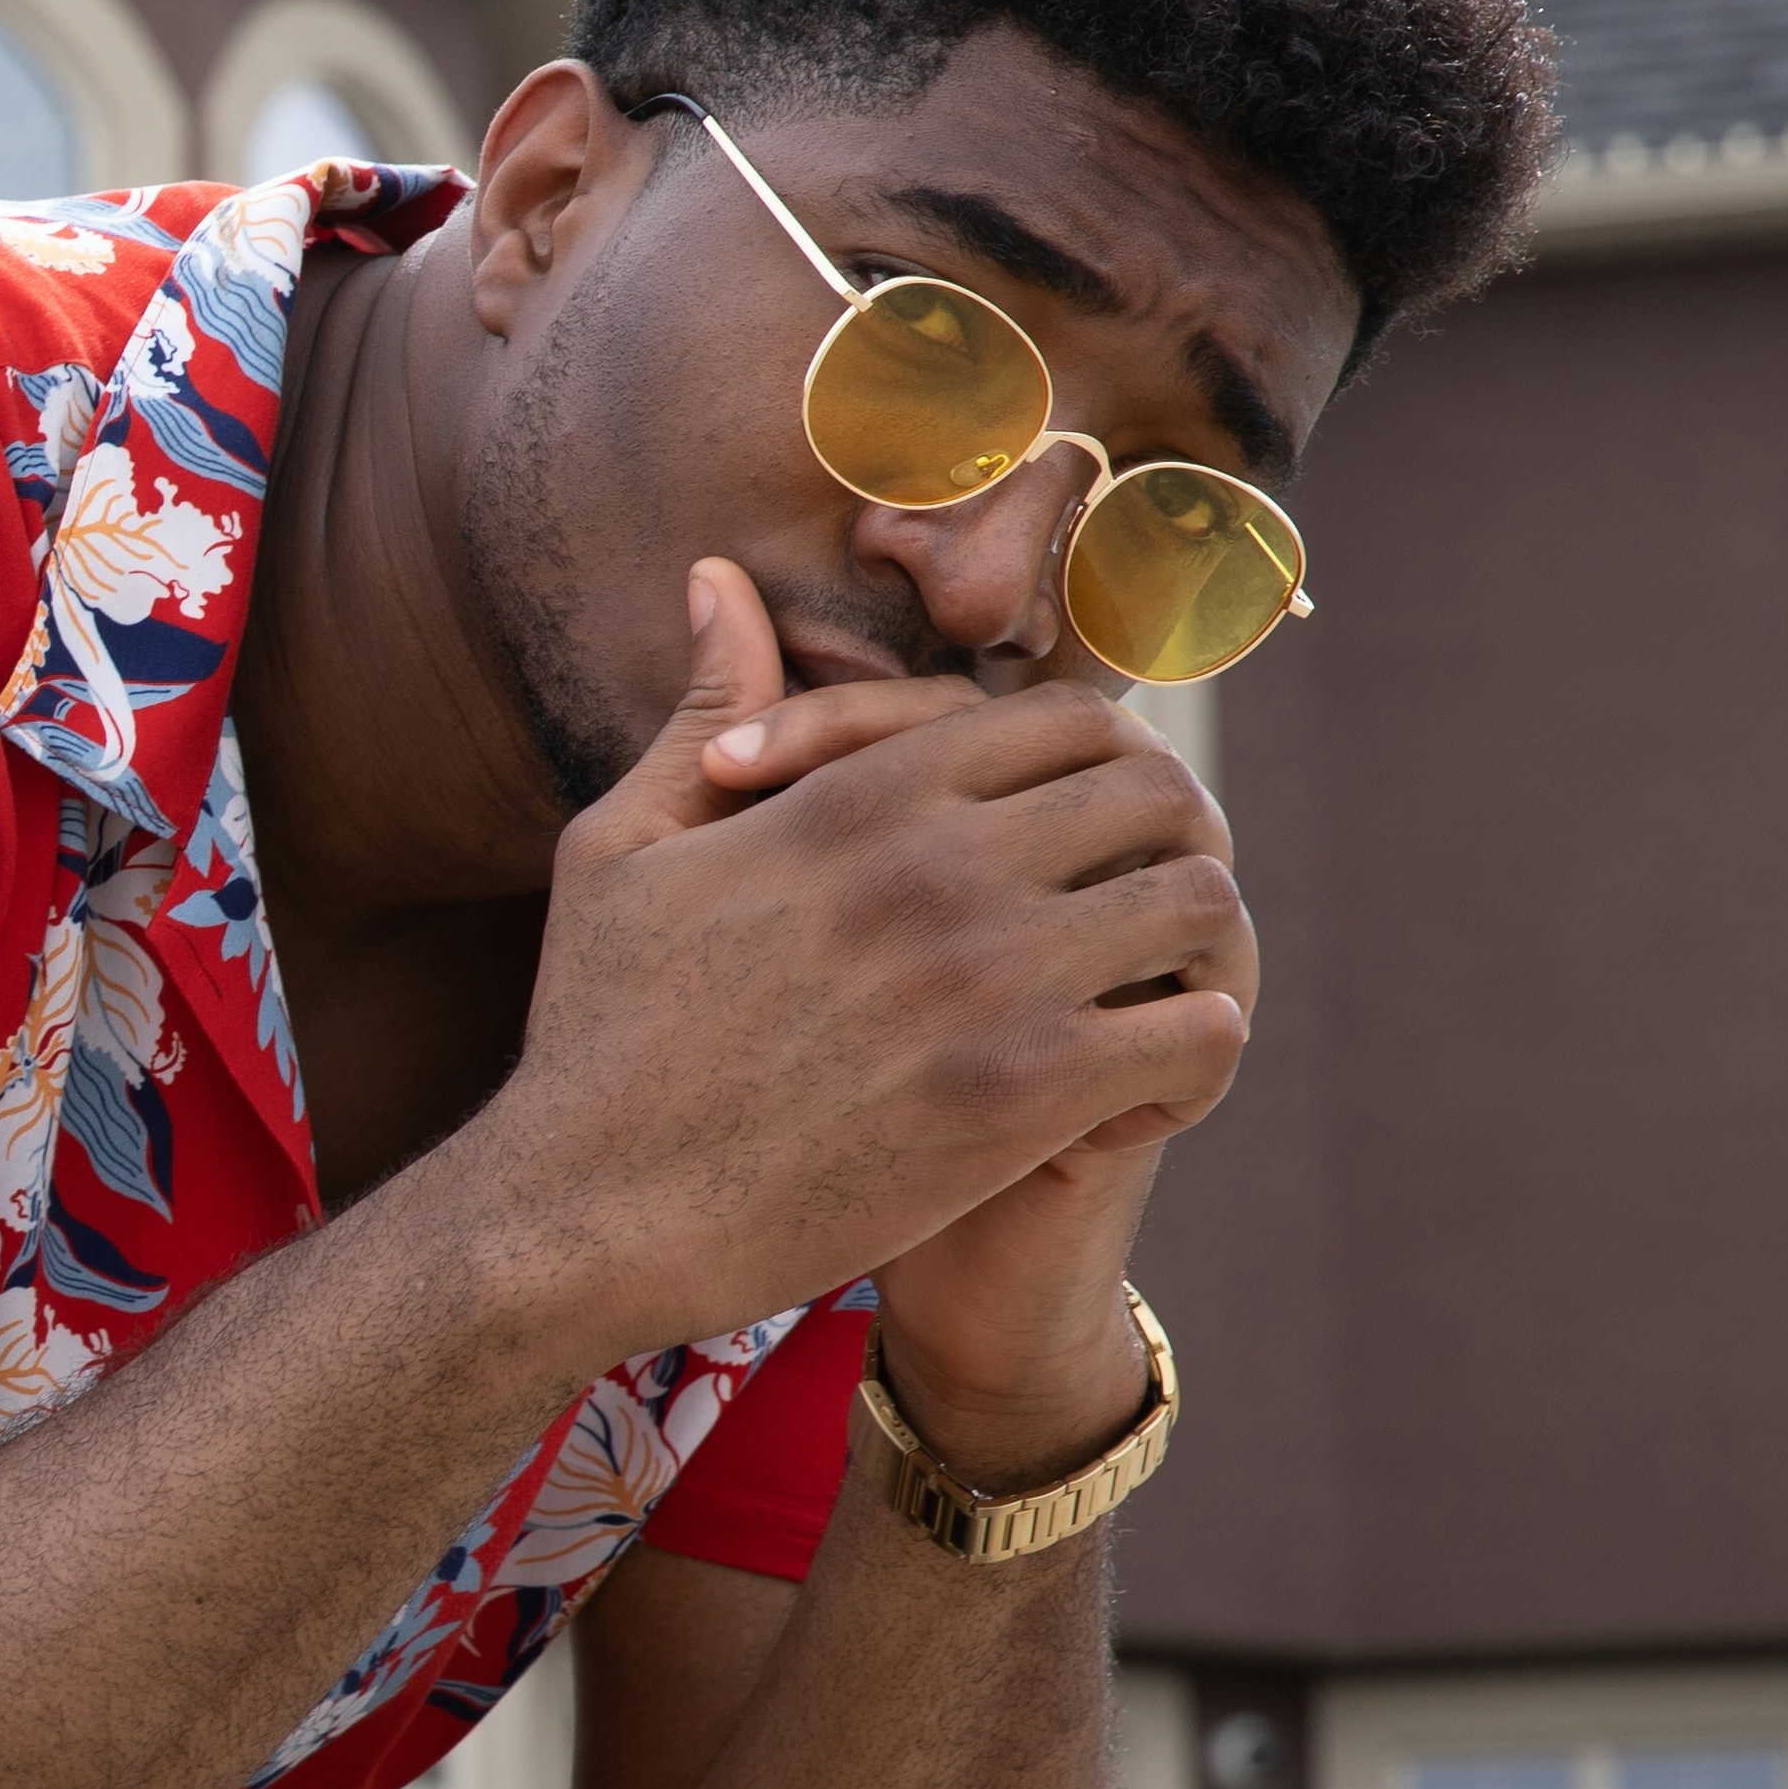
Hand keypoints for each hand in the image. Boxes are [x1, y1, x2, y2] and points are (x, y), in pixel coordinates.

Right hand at [464, 562, 1252, 1376]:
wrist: (587, 1210)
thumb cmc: (593, 1029)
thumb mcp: (622, 846)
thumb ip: (698, 708)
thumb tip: (717, 578)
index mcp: (863, 793)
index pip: (1072, 718)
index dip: (1103, 766)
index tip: (1085, 832)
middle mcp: (942, 866)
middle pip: (1161, 793)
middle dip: (1166, 846)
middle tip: (1136, 911)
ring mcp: (992, 980)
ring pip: (1199, 903)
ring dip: (1192, 945)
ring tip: (1146, 992)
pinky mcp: (1024, 1098)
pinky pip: (1200, 1034)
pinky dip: (1195, 1056)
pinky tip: (1135, 1090)